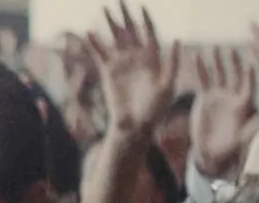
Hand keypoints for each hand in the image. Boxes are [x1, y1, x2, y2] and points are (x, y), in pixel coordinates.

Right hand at [87, 2, 180, 138]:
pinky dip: (95, 44)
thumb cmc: (155, 109)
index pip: (149, 33)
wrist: (135, 125)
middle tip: (119, 1)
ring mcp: (122, 64)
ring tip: (105, 9)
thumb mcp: (169, 85)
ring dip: (110, 24)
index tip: (141, 6)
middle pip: (131, 31)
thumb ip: (173, 63)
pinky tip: (90, 33)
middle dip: (125, 16)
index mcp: (153, 58)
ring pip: (115, 39)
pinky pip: (101, 55)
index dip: (145, 20)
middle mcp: (137, 58)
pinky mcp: (109, 73)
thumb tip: (178, 40)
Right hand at [190, 47, 258, 177]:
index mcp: (244, 103)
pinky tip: (196, 57)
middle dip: (234, 61)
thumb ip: (253, 127)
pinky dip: (200, 69)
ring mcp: (219, 94)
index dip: (248, 76)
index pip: (248, 85)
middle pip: (235, 74)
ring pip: (219, 73)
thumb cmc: (230, 146)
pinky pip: (203, 79)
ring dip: (217, 60)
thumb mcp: (243, 137)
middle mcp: (233, 95)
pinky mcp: (206, 97)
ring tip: (214, 47)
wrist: (212, 150)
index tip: (248, 64)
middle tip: (231, 49)